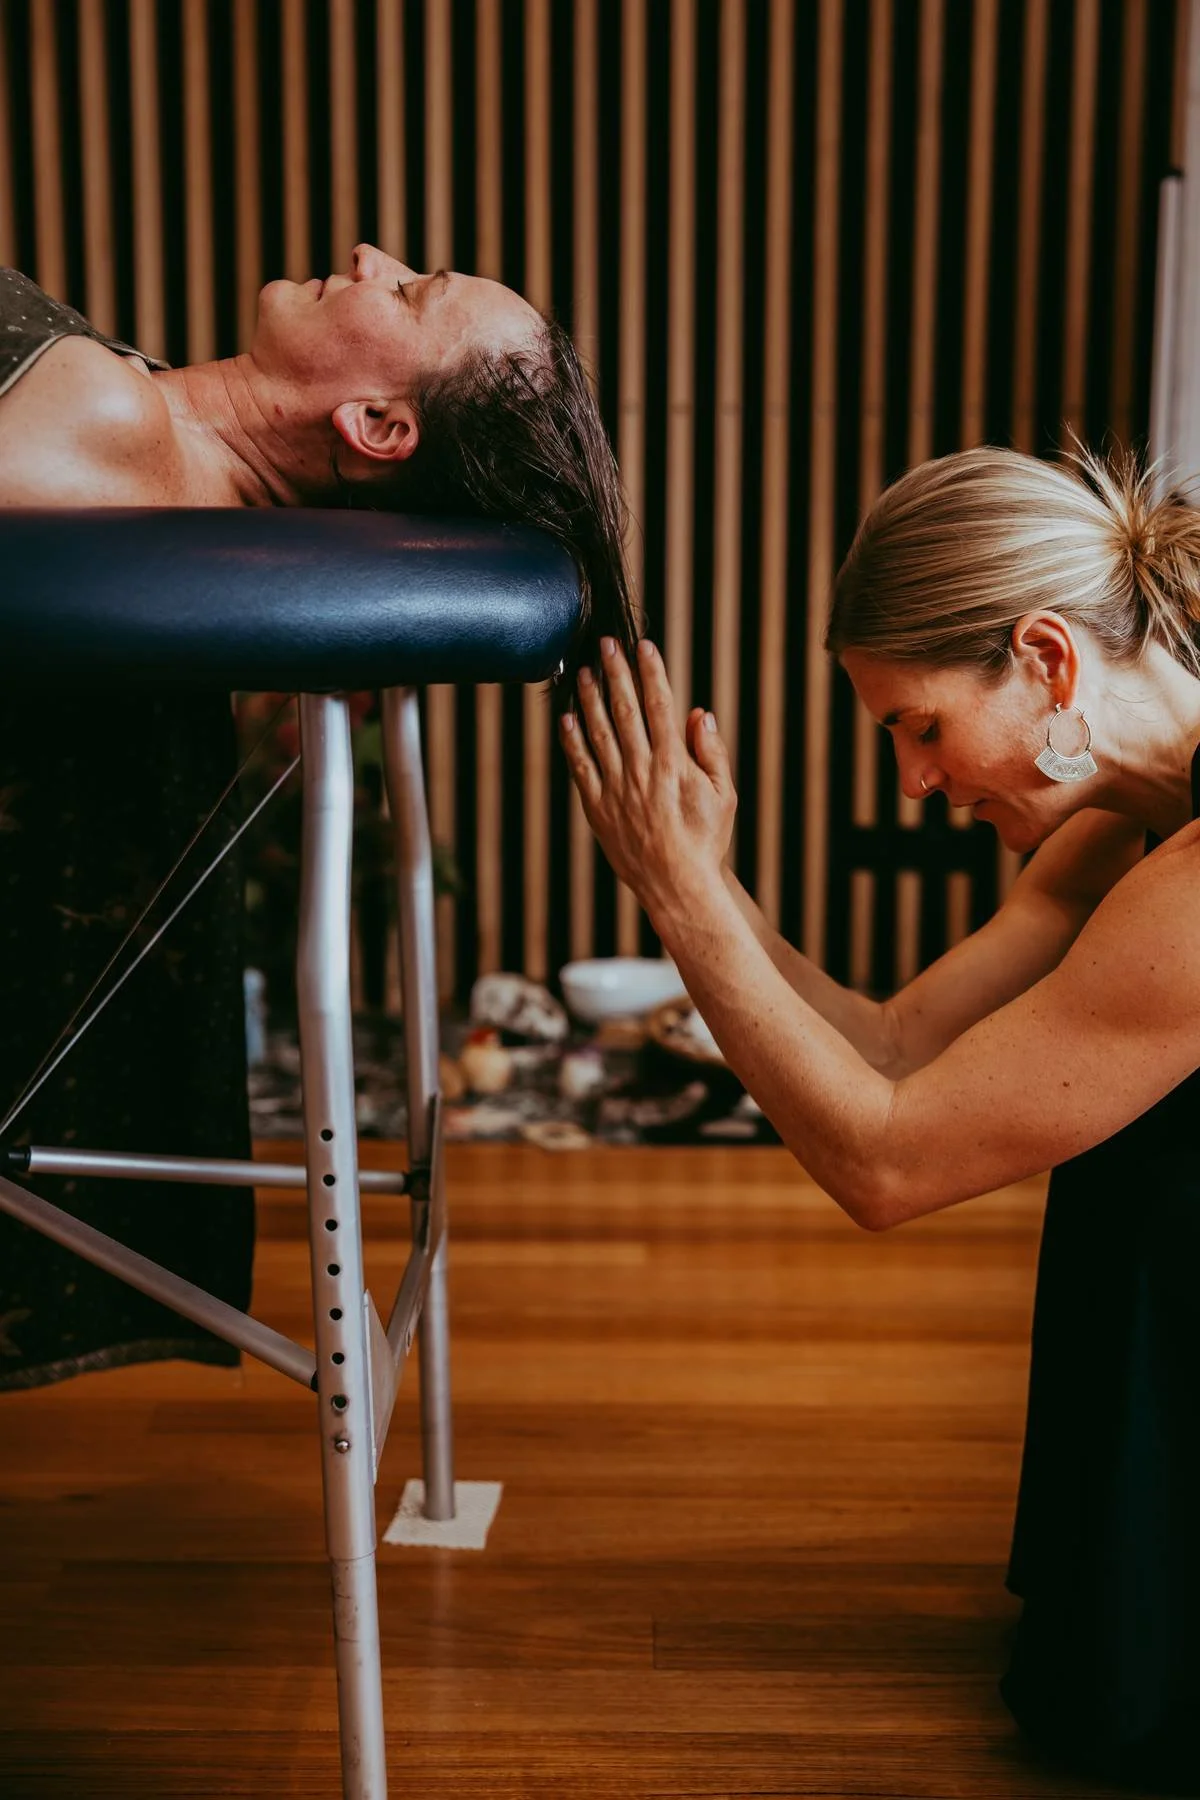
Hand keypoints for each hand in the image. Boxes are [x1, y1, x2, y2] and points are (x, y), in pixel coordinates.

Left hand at [558, 637, 736, 918]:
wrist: (676, 885)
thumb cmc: (705, 840)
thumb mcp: (724, 795)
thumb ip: (712, 753)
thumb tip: (700, 714)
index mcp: (675, 763)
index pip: (660, 706)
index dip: (650, 672)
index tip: (642, 647)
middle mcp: (642, 770)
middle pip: (625, 710)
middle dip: (615, 673)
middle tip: (605, 645)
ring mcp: (617, 788)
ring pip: (598, 733)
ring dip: (589, 699)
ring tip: (583, 673)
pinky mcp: (598, 808)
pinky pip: (581, 767)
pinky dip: (572, 742)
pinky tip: (566, 720)